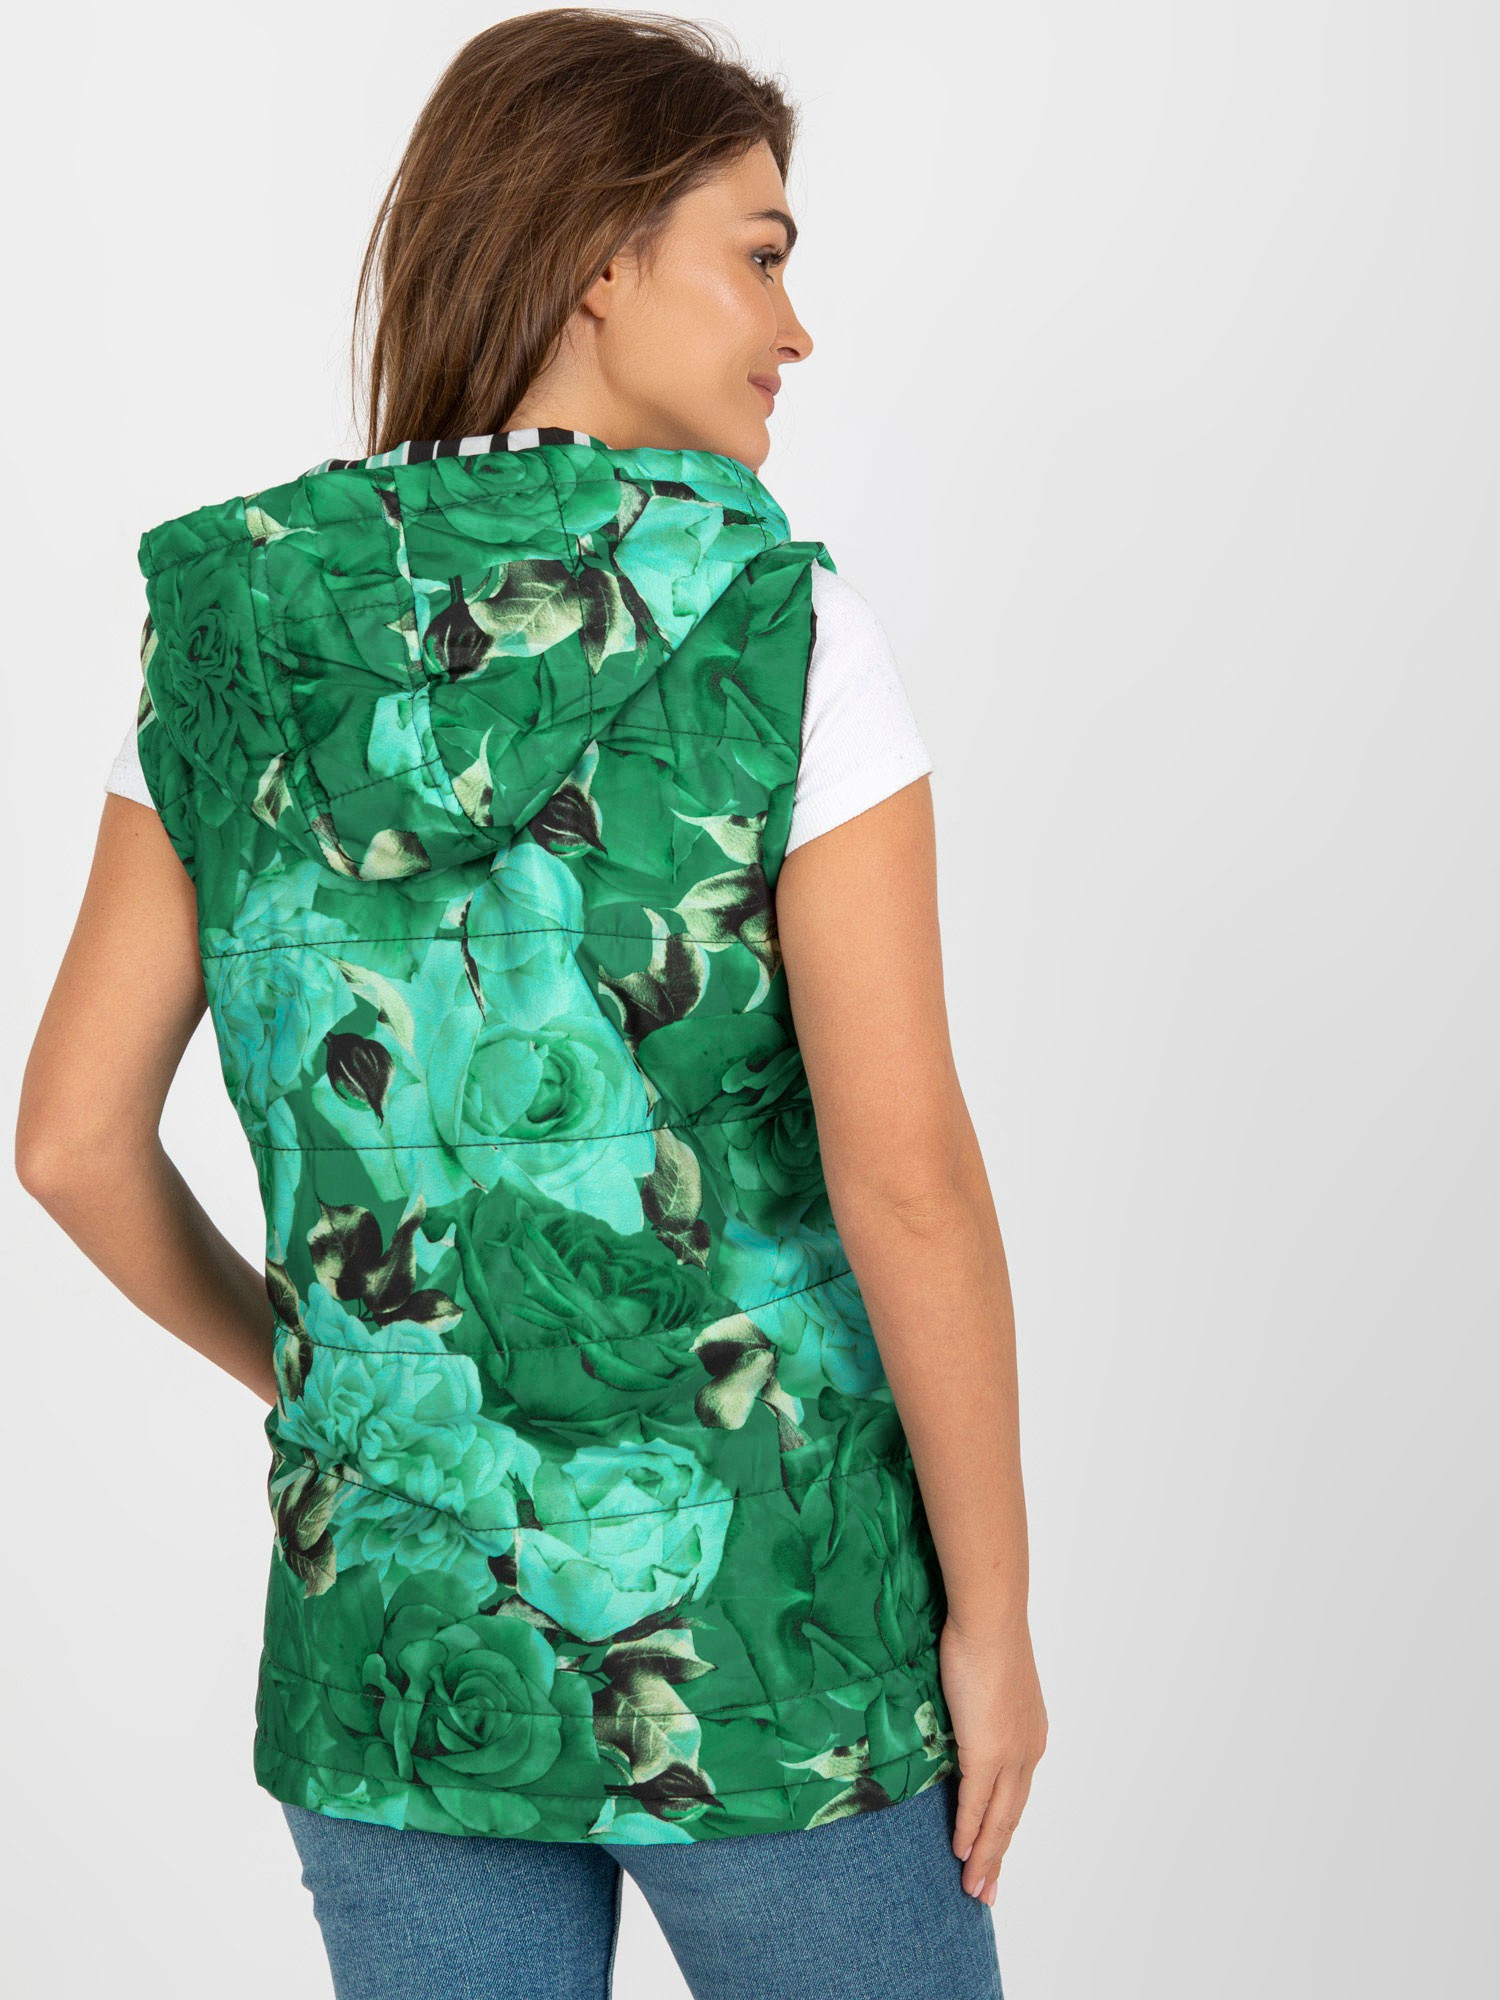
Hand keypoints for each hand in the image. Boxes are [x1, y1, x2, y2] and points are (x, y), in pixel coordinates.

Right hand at [939, 1610, 1047, 1904]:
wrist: (989, 1619)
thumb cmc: (983, 1636)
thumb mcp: (985, 1682)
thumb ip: (980, 1709)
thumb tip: (963, 1716)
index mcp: (1030, 1734)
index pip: (1018, 1792)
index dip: (1004, 1826)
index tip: (995, 1853)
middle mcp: (1028, 1750)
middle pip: (1013, 1815)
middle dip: (998, 1855)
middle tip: (986, 1891)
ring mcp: (1010, 1754)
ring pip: (999, 1818)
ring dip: (985, 1856)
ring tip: (974, 1887)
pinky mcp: (987, 1752)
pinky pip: (976, 1803)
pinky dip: (969, 1831)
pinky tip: (960, 1851)